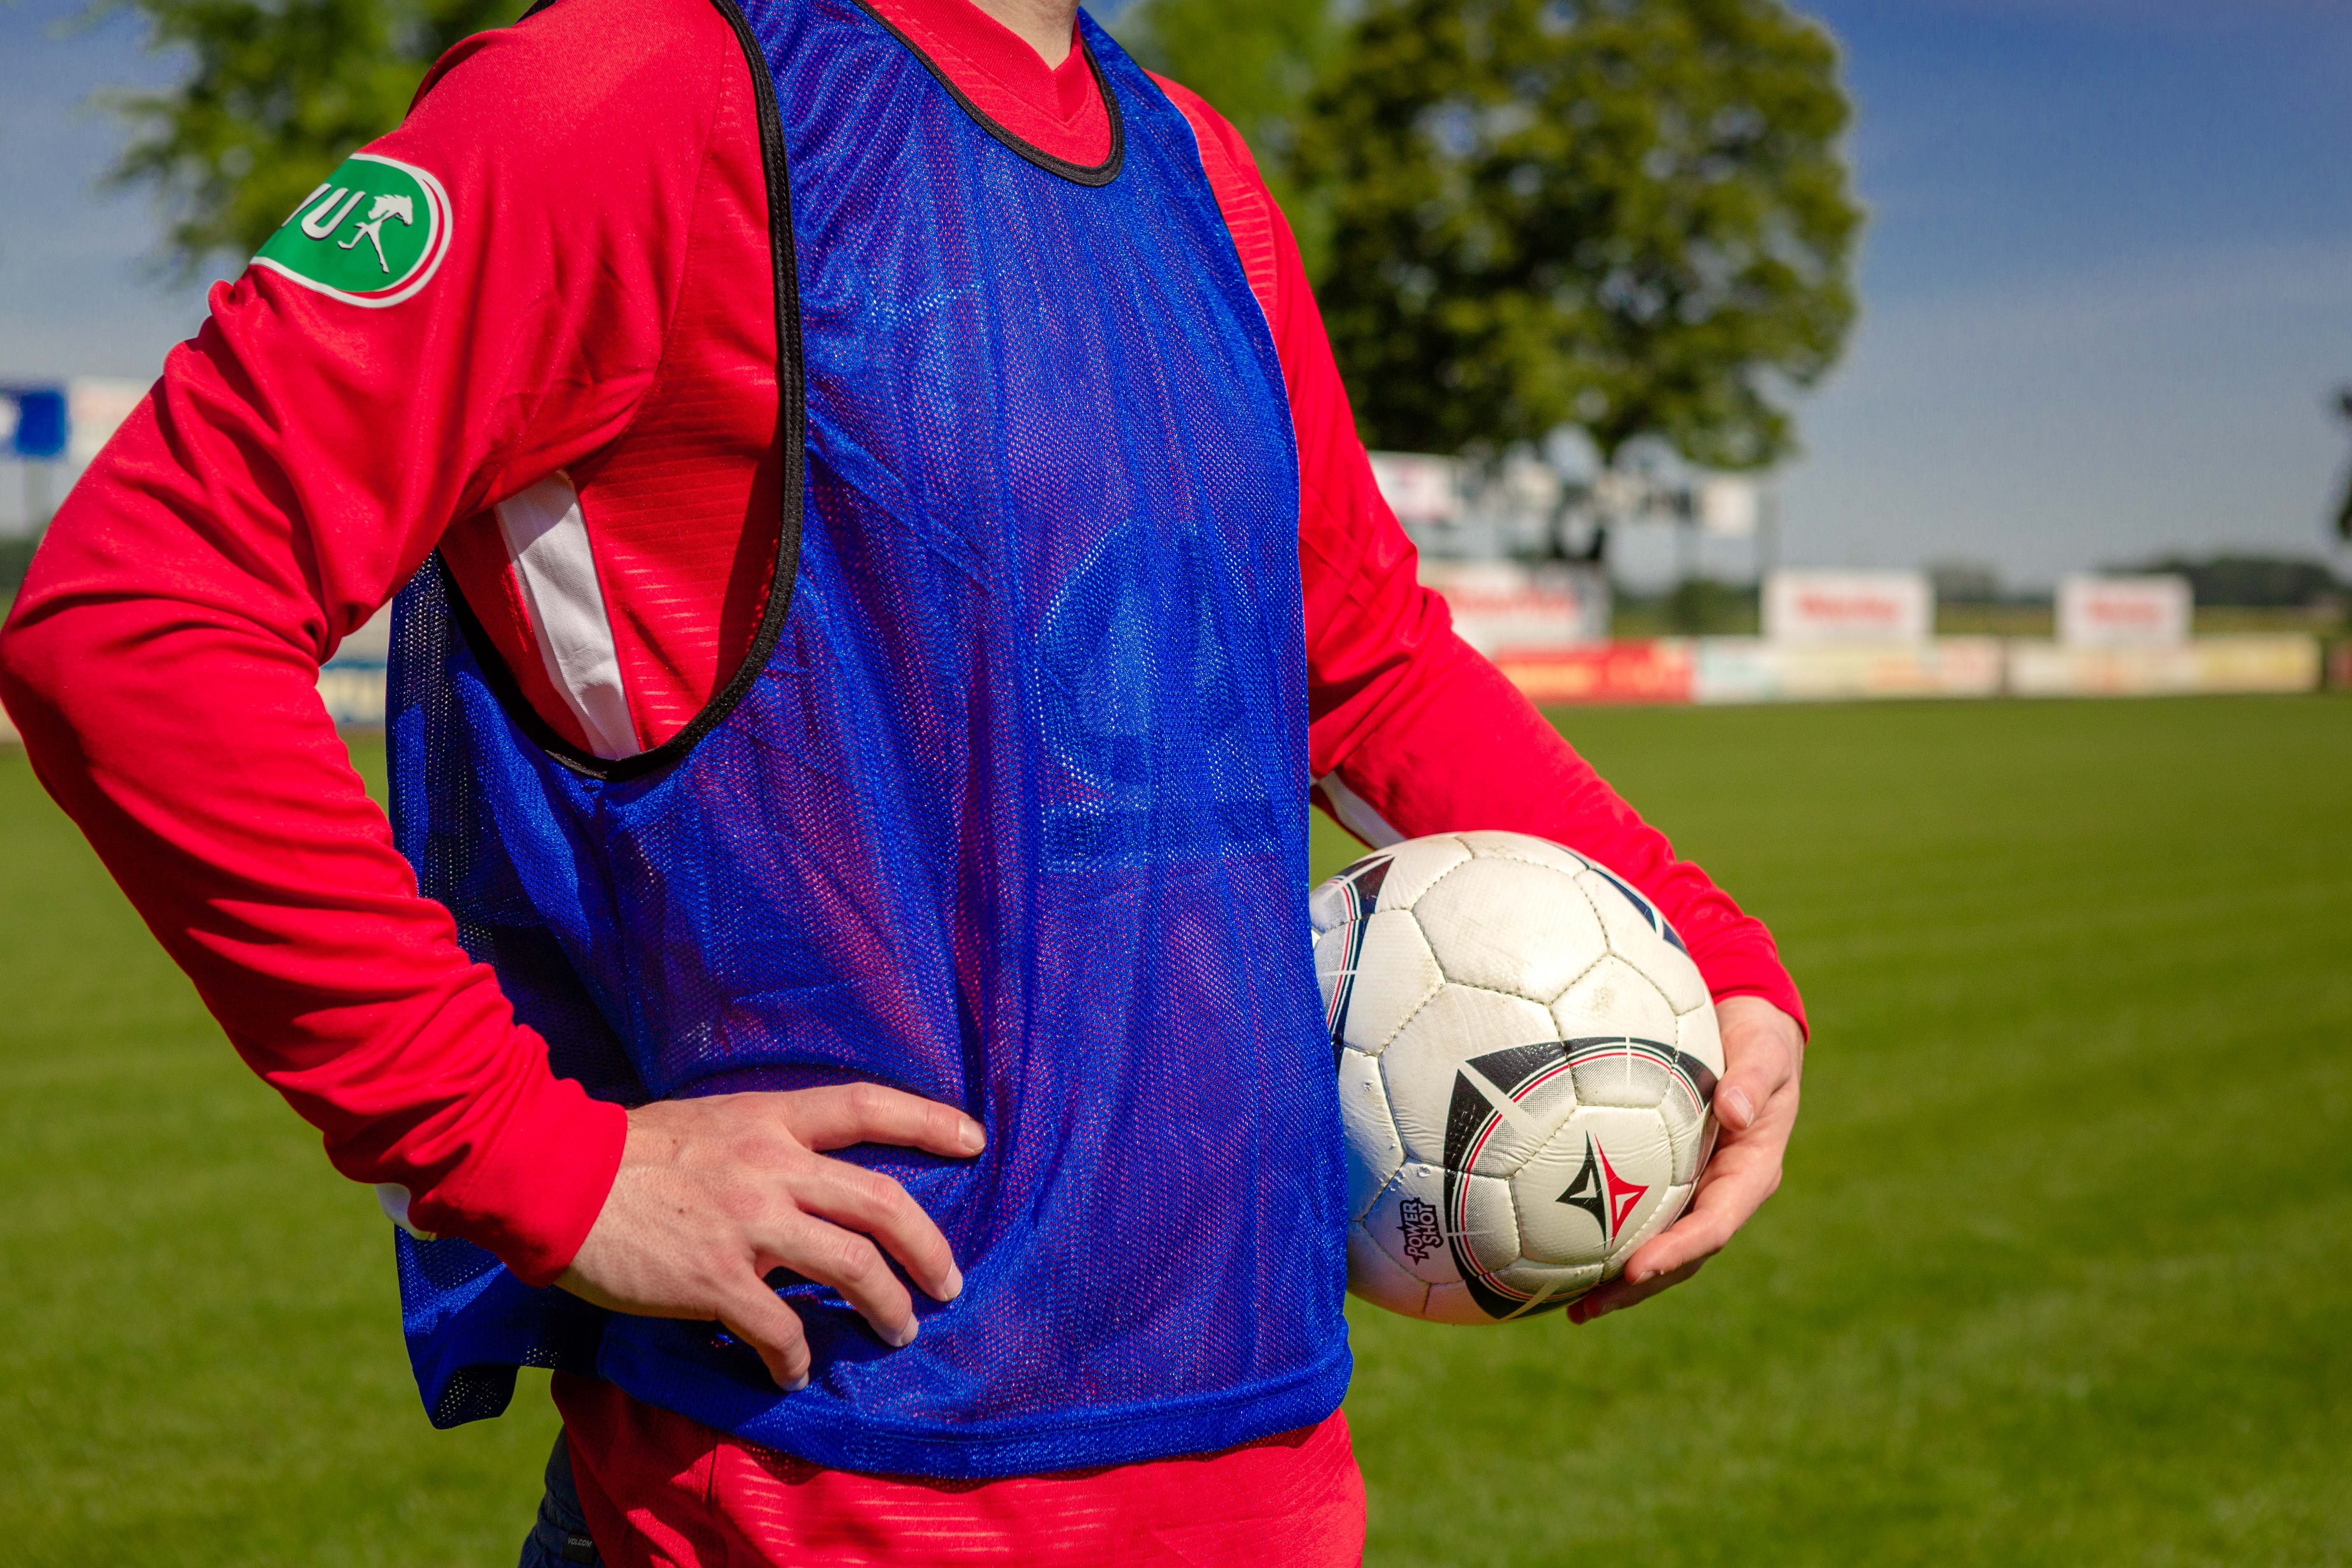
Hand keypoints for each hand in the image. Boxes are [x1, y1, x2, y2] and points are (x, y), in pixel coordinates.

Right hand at [557, 1084, 983, 1389]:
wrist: (555, 1177)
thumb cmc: (629, 1150)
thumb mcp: (710, 1122)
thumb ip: (762, 1144)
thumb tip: (803, 1180)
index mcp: (768, 1119)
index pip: (865, 1105)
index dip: (927, 1120)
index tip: (975, 1138)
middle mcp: (769, 1166)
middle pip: (880, 1202)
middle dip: (928, 1247)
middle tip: (948, 1283)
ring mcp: (747, 1224)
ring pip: (850, 1268)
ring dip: (885, 1307)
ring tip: (897, 1331)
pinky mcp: (715, 1279)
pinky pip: (778, 1328)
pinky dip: (794, 1357)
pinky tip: (792, 1372)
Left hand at [1568, 994, 1803, 1324]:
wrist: (1752, 1030)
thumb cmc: (1760, 1039)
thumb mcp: (1765, 1051)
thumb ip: (1752, 1079)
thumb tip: (1734, 1110)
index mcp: (1751, 1173)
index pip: (1714, 1225)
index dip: (1678, 1250)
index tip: (1638, 1267)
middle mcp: (1724, 1192)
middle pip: (1683, 1255)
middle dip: (1640, 1285)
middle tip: (1587, 1306)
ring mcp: (1698, 1190)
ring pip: (1660, 1246)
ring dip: (1620, 1280)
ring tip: (1570, 1306)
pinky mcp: (1672, 1179)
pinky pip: (1639, 1217)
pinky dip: (1607, 1239)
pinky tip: (1561, 1254)